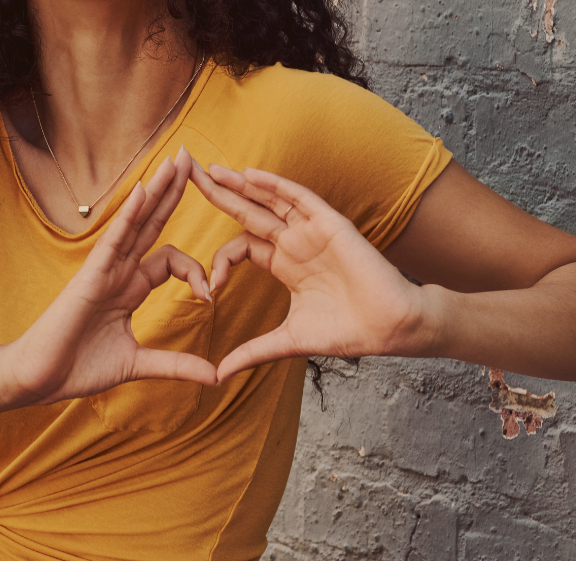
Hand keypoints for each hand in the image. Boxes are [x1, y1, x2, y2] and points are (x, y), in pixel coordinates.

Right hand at [5, 148, 217, 405]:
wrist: (38, 379)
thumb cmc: (77, 369)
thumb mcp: (138, 364)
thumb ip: (175, 365)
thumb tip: (215, 377)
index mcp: (129, 289)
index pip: (171, 260)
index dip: (196, 271)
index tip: (209, 298)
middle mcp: (118, 272)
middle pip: (153, 223)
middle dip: (174, 192)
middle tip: (194, 159)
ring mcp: (104, 270)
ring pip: (137, 222)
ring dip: (159, 190)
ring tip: (179, 160)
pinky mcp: (90, 276)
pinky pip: (114, 239)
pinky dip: (129, 214)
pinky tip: (144, 189)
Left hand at [191, 162, 436, 381]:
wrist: (391, 329)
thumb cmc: (348, 332)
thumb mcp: (287, 342)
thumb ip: (252, 353)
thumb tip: (218, 376)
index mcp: (284, 265)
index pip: (241, 247)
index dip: (220, 261)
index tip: (209, 289)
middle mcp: (295, 243)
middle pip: (247, 211)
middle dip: (217, 194)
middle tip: (184, 175)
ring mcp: (312, 231)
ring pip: (269, 199)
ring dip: (239, 183)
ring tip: (208, 169)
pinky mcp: (330, 225)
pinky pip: (299, 198)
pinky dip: (274, 185)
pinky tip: (248, 175)